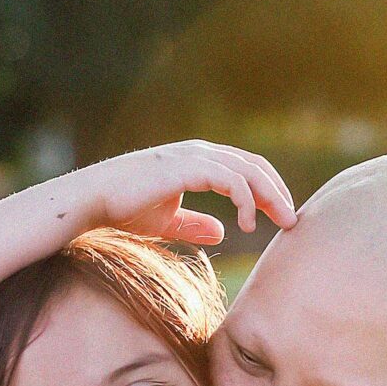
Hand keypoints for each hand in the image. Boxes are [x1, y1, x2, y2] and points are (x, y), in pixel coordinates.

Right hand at [70, 141, 296, 245]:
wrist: (92, 200)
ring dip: (271, 197)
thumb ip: (194, 225)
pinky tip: (248, 224)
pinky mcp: (188, 167)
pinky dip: (246, 200)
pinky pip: (231, 180)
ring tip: (283, 223)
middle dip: (277, 193)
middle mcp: (200, 153)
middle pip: (254, 167)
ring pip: (248, 171)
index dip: (267, 190)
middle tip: (293, 221)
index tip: (280, 216)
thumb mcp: (166, 221)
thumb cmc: (122, 209)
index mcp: (198, 160)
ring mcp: (194, 157)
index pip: (245, 169)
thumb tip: (223, 232)